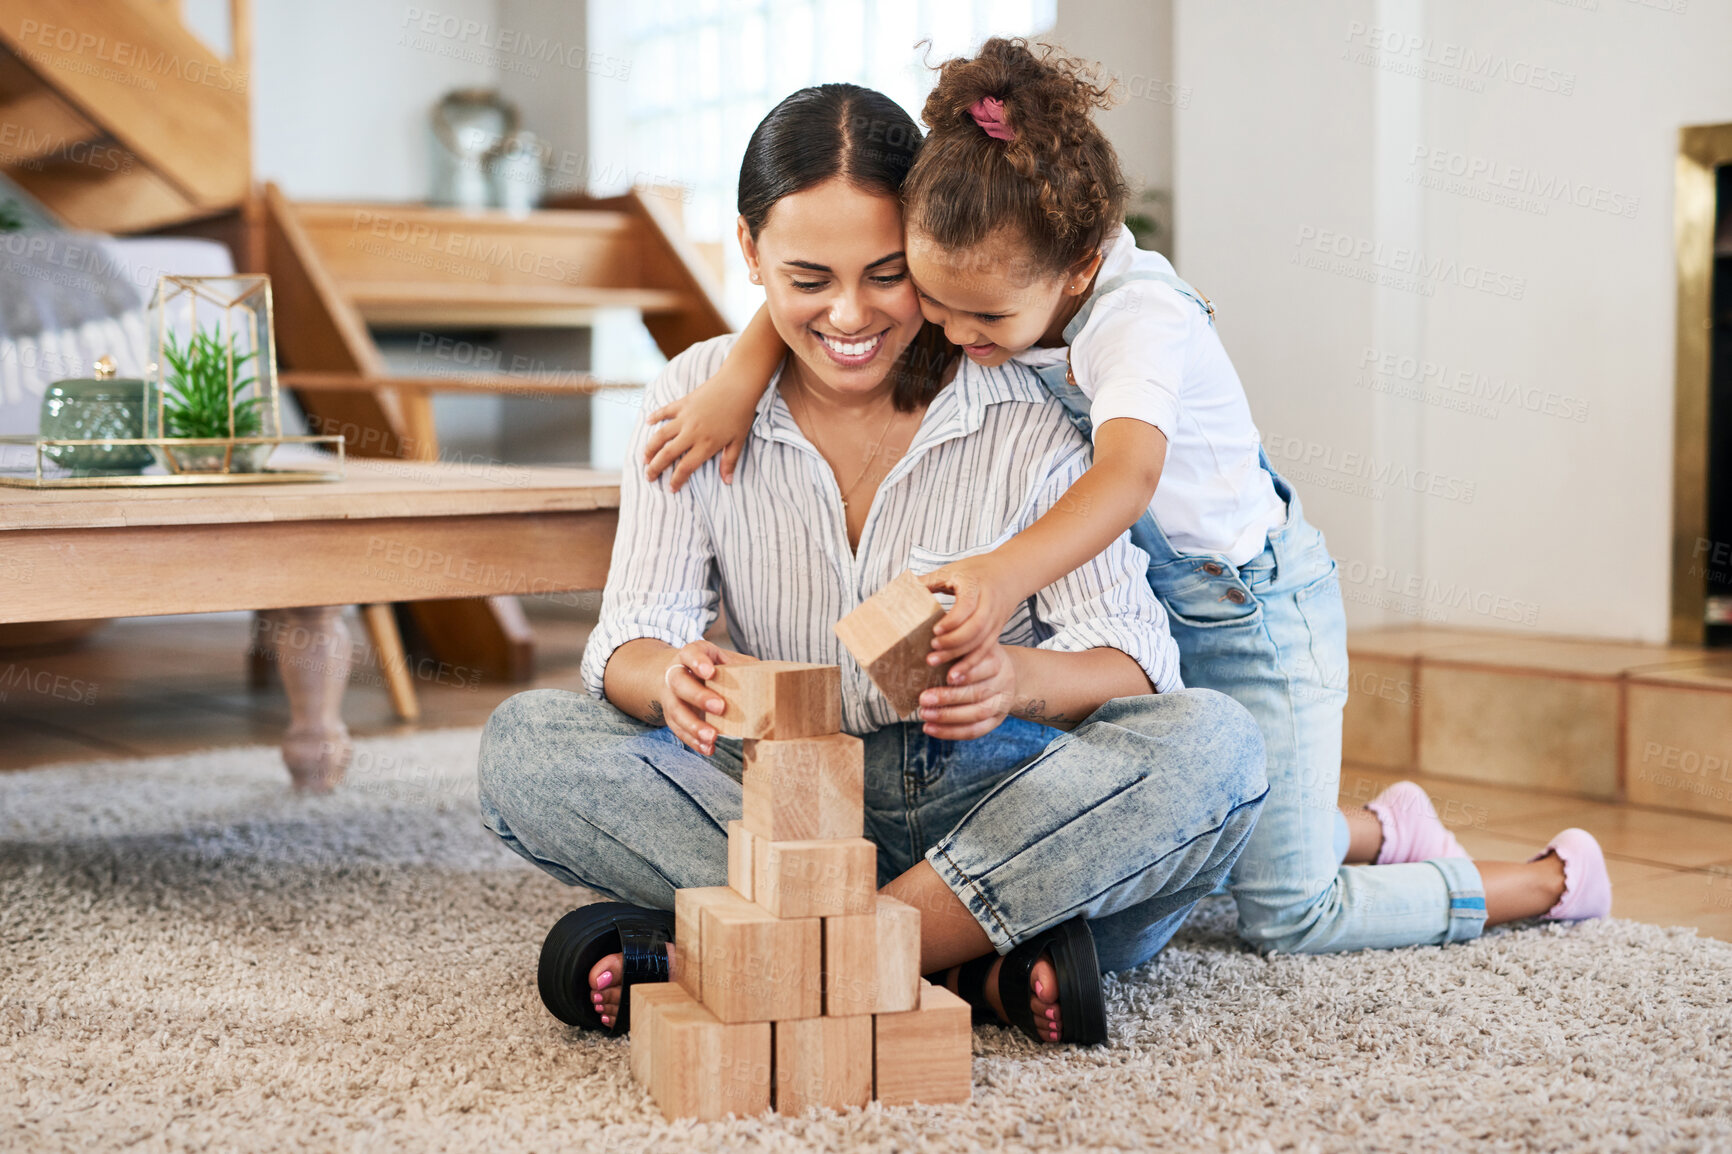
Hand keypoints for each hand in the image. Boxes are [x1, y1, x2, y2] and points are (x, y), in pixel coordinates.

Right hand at [643, 376, 760, 490]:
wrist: (738, 385)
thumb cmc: (741, 414)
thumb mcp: (738, 441)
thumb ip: (730, 461)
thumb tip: (727, 481)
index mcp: (706, 445)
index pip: (685, 468)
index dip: (676, 480)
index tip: (671, 488)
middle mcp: (691, 433)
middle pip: (667, 454)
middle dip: (655, 468)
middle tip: (648, 477)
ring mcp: (685, 418)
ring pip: (661, 436)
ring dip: (650, 448)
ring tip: (644, 458)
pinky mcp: (683, 403)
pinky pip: (664, 411)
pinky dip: (655, 416)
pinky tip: (648, 422)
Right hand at [657, 641, 754, 755]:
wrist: (679, 674)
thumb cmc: (710, 666)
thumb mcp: (725, 660)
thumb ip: (744, 666)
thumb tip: (774, 678)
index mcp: (690, 655)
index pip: (690, 654)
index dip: (698, 662)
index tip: (710, 672)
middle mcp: (676, 674)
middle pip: (680, 683)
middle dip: (699, 697)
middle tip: (721, 708)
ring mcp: (671, 697)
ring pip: (676, 711)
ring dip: (694, 726)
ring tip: (713, 736)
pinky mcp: (672, 716)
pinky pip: (678, 730)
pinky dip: (693, 741)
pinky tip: (708, 748)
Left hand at [917, 635, 1014, 740]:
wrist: (1001, 673)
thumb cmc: (975, 657)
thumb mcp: (970, 646)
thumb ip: (956, 646)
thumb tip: (932, 643)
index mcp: (997, 659)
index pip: (985, 666)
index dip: (966, 672)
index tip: (945, 676)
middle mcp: (1003, 681)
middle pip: (979, 693)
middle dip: (949, 697)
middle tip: (923, 698)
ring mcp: (1001, 703)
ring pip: (978, 713)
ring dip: (948, 717)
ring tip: (924, 714)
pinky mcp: (996, 720)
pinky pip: (974, 730)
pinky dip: (951, 732)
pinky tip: (930, 728)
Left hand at [918, 556, 1019, 669]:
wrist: (1011, 572)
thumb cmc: (977, 570)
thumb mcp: (953, 570)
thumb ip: (929, 580)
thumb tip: (900, 590)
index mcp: (975, 586)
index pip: (966, 606)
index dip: (952, 621)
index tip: (934, 630)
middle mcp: (988, 604)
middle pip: (975, 628)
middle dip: (953, 643)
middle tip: (931, 652)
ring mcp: (995, 619)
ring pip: (981, 643)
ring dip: (961, 658)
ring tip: (940, 669)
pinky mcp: (997, 631)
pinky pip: (985, 650)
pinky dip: (971, 664)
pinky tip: (956, 676)